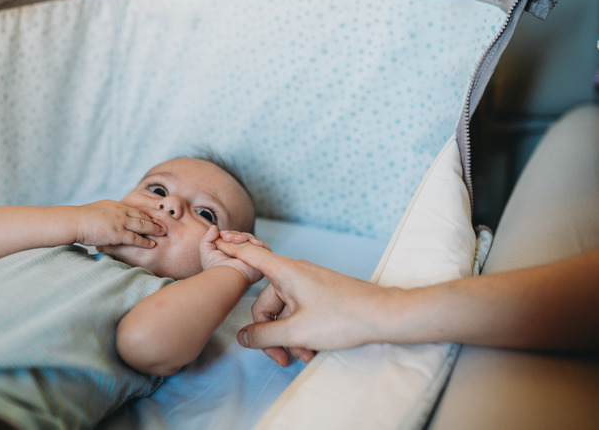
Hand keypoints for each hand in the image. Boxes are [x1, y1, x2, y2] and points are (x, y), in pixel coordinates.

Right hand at [76, 200, 164, 247]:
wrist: (75, 221)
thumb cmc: (82, 219)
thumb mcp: (98, 211)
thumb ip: (108, 214)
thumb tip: (110, 221)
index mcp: (116, 205)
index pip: (137, 209)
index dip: (148, 214)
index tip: (157, 218)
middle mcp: (121, 211)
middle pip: (143, 215)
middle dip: (156, 220)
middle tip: (166, 224)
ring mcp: (120, 222)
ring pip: (143, 225)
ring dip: (154, 230)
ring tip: (163, 233)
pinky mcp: (117, 233)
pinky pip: (135, 238)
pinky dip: (145, 241)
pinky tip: (152, 245)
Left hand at [199, 227, 269, 283]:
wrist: (225, 277)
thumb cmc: (214, 267)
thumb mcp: (206, 250)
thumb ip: (207, 237)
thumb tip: (214, 227)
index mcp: (232, 252)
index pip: (234, 237)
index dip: (229, 234)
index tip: (222, 234)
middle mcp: (243, 254)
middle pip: (243, 237)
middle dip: (235, 235)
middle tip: (226, 237)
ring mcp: (252, 256)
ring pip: (252, 240)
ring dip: (242, 237)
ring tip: (232, 240)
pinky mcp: (261, 259)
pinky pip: (263, 247)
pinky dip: (258, 242)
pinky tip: (250, 242)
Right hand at [217, 241, 390, 366]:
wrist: (384, 315)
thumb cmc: (343, 317)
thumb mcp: (297, 332)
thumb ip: (264, 336)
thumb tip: (243, 337)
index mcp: (286, 273)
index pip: (251, 256)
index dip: (232, 251)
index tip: (215, 241)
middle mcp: (295, 274)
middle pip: (267, 302)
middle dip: (271, 333)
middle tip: (279, 358)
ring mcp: (310, 284)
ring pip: (285, 312)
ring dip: (289, 338)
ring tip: (303, 357)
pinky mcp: (322, 295)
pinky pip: (300, 313)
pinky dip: (302, 332)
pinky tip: (312, 350)